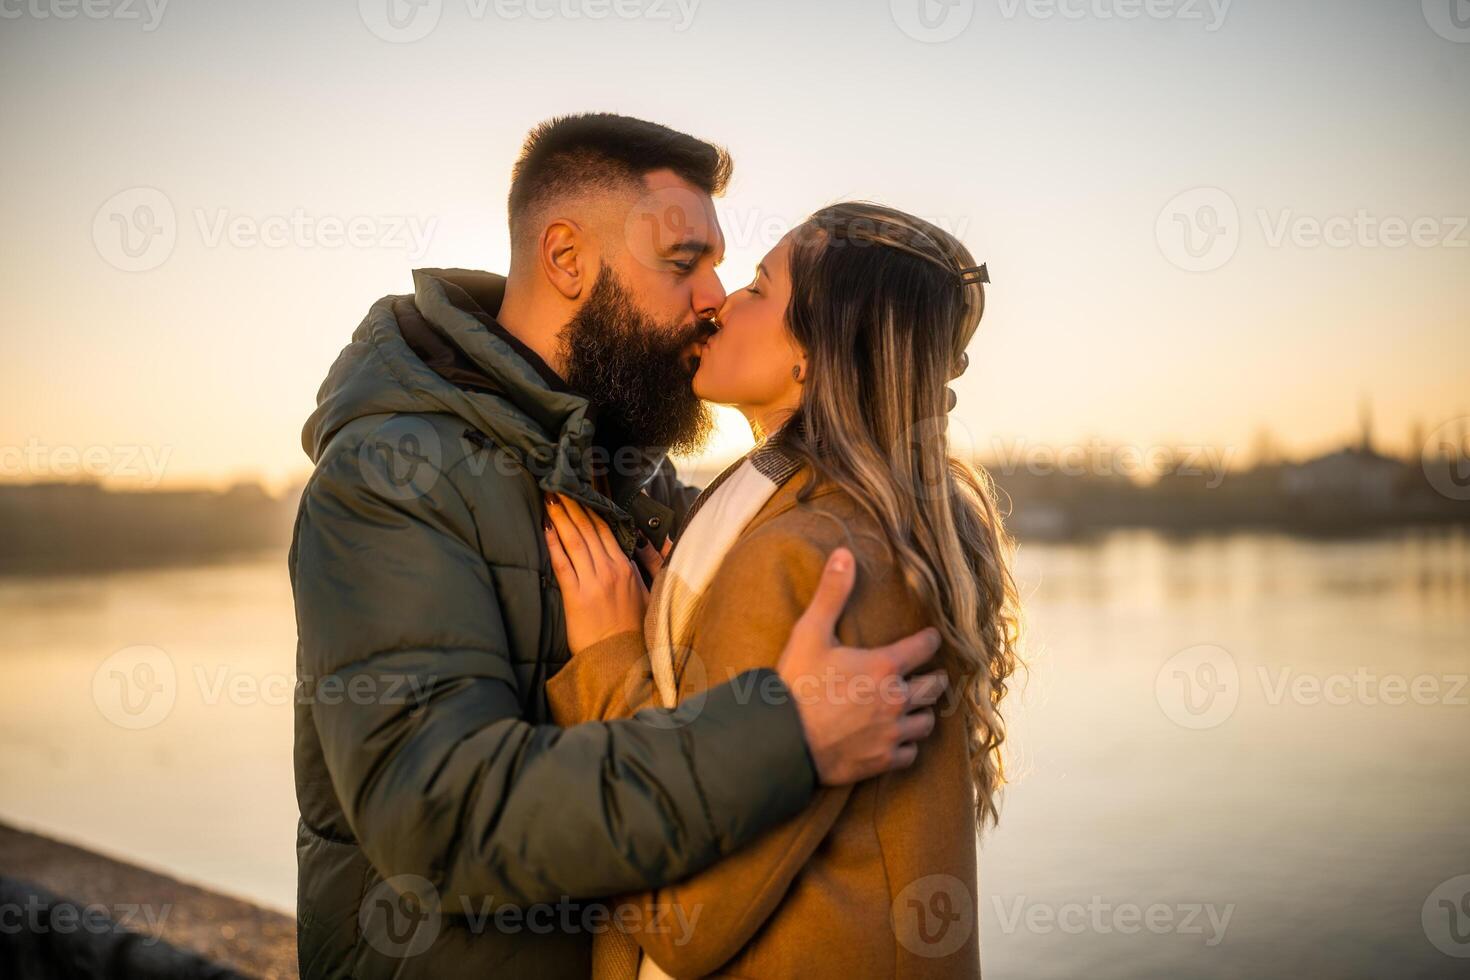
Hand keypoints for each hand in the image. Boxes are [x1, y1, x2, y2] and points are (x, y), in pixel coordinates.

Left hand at [543, 494, 647, 654]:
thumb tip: (637, 549)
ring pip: (576, 541)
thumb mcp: (649, 595)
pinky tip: (546, 528)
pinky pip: (563, 564)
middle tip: (560, 484)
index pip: (608, 528)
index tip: (583, 490)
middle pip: (589, 529)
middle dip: (574, 504)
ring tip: (550, 497)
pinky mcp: (577, 597)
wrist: (622, 660)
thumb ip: (643, 569)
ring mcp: (594, 582)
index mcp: (627, 567)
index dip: (594, 507)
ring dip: (562, 516)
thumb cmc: (634, 631)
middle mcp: (611, 570)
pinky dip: (554, 544)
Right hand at [776, 548, 949, 785]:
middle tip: (934, 676)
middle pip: (934, 687)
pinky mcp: (881, 760)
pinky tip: (898, 741)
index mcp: (884, 666)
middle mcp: (895, 699)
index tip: (932, 638)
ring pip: (925, 723)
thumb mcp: (810, 632)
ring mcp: (891, 733)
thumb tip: (844, 553)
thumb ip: (832, 594)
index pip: (923, 648)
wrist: (782, 741)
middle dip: (935, 679)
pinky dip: (906, 746)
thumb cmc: (796, 684)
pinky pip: (909, 754)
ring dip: (922, 714)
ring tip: (916, 709)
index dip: (929, 640)